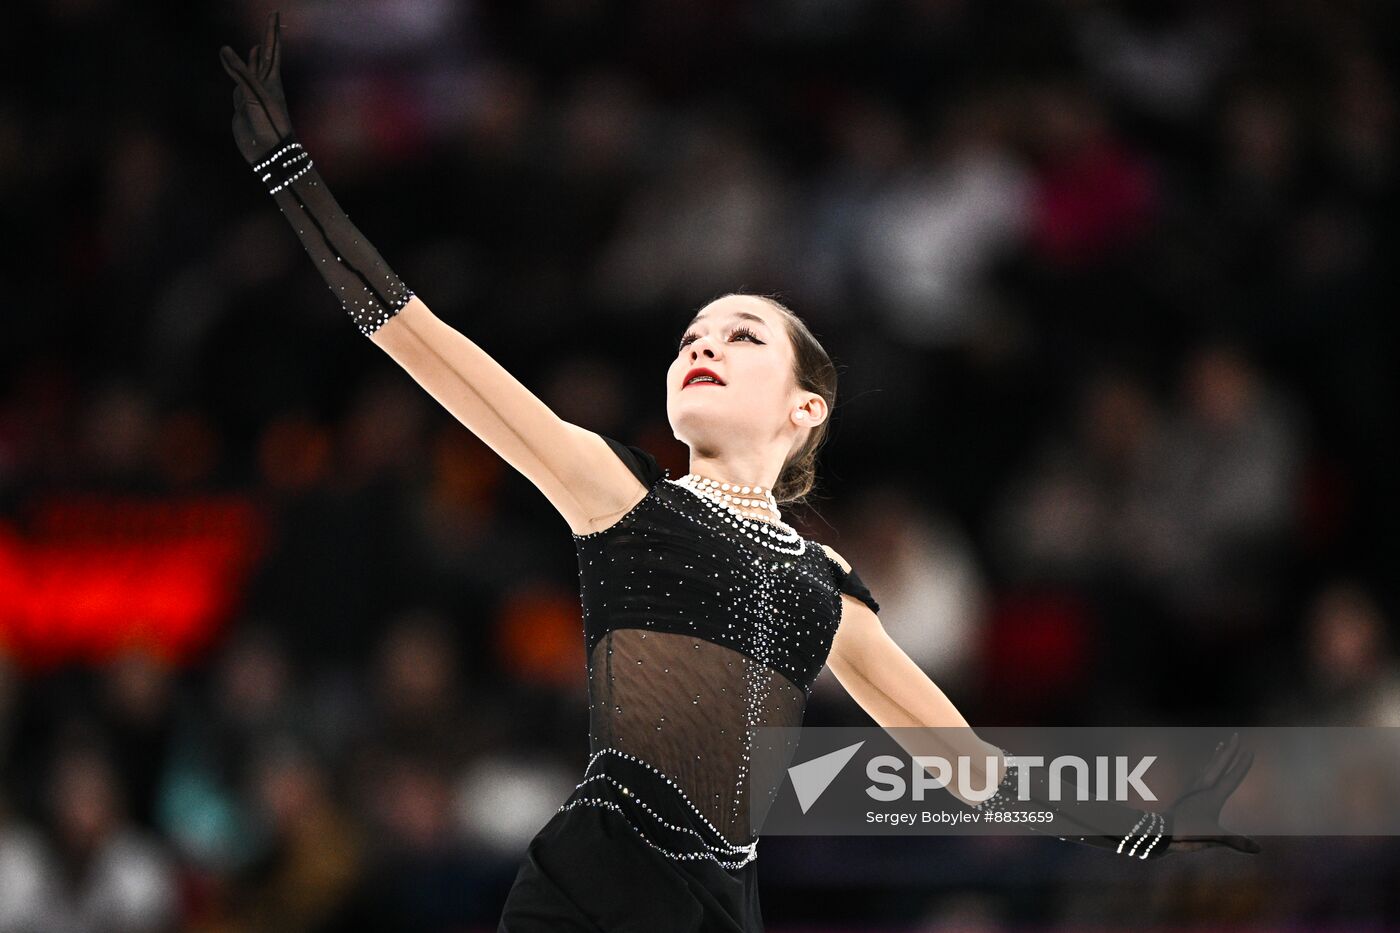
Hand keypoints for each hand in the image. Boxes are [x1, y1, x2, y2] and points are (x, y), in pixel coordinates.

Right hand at [219, 11, 294, 164]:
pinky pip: (240, 85)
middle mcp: (265, 85)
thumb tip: (225, 49)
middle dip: (269, 37)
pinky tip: (241, 72)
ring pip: (254, 71)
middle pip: (267, 56)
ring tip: (258, 46)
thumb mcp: (253, 95)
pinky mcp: (243, 105)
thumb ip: (240, 72)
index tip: (276, 13)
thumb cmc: (267, 125)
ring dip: (256, 58)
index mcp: (272, 81)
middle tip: (273, 19)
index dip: (272, 31)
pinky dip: (240, 74)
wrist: (268, 154)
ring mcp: (254, 95)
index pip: (272, 49)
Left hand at [1164, 731, 1262, 854]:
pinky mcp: (1185, 793)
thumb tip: (1259, 850)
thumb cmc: (1186, 834)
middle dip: (1229, 749)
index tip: (1250, 750)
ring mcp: (1192, 789)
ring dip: (1217, 755)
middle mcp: (1203, 788)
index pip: (1232, 777)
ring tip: (1221, 745)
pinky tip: (1204, 768)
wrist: (1159, 831)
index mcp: (1213, 796)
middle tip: (1236, 734)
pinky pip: (1199, 774)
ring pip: (1208, 766)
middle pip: (1219, 764)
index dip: (1242, 764)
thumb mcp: (1214, 838)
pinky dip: (1205, 766)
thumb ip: (1237, 842)